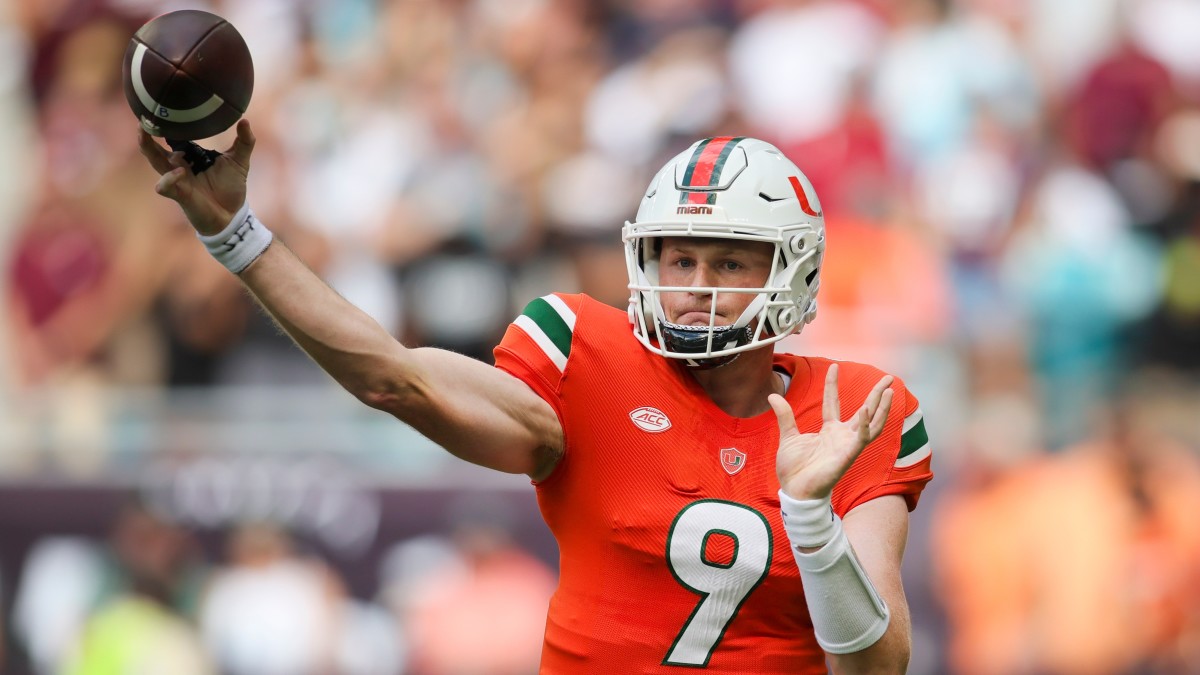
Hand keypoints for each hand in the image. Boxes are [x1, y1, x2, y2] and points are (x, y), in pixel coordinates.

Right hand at [138, 119, 254, 234]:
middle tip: (141, 116)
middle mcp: (178, 165)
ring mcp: (176, 179)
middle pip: (155, 147)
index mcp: (189, 155)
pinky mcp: (179, 194)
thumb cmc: (231, 187)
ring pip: (154, 162)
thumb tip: (245, 120)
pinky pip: (166, 185)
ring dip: (147, 148)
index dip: (164, 123)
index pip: (172, 136)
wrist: (233, 214)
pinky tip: (180, 171)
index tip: (159, 104)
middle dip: (145, 132)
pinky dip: (170, 178)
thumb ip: (244, 142)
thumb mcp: (239, 161)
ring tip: (143, 134)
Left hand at [770, 364, 893, 500]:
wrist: (794, 491)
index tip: (834, 366)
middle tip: (888, 377)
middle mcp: (842, 436)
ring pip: (871, 423)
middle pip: (865, 411)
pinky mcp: (848, 455)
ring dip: (881, 408)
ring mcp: (847, 445)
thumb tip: (772, 395)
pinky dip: (864, 424)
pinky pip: (861, 438)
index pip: (833, 402)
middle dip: (877, 395)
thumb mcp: (788, 436)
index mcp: (828, 430)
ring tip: (888, 390)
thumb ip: (785, 415)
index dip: (833, 384)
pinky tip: (866, 410)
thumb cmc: (794, 469)